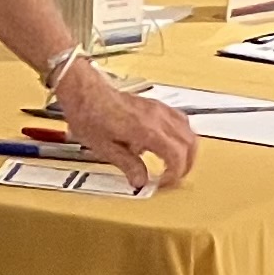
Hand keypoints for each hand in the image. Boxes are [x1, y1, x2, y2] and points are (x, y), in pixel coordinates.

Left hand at [58, 59, 197, 188]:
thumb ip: (127, 165)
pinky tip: (167, 143)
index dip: (175, 174)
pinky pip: (180, 120)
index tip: (165, 182)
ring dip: (186, 150)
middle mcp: (157, 118)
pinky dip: (180, 136)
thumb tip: (140, 180)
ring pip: (189, 130)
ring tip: (173, 163)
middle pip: (189, 143)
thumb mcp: (104, 148)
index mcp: (147, 130)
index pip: (177, 155)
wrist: (85, 92)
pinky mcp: (155, 105)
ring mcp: (158, 109)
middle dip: (185, 164)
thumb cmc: (90, 114)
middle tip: (172, 177)